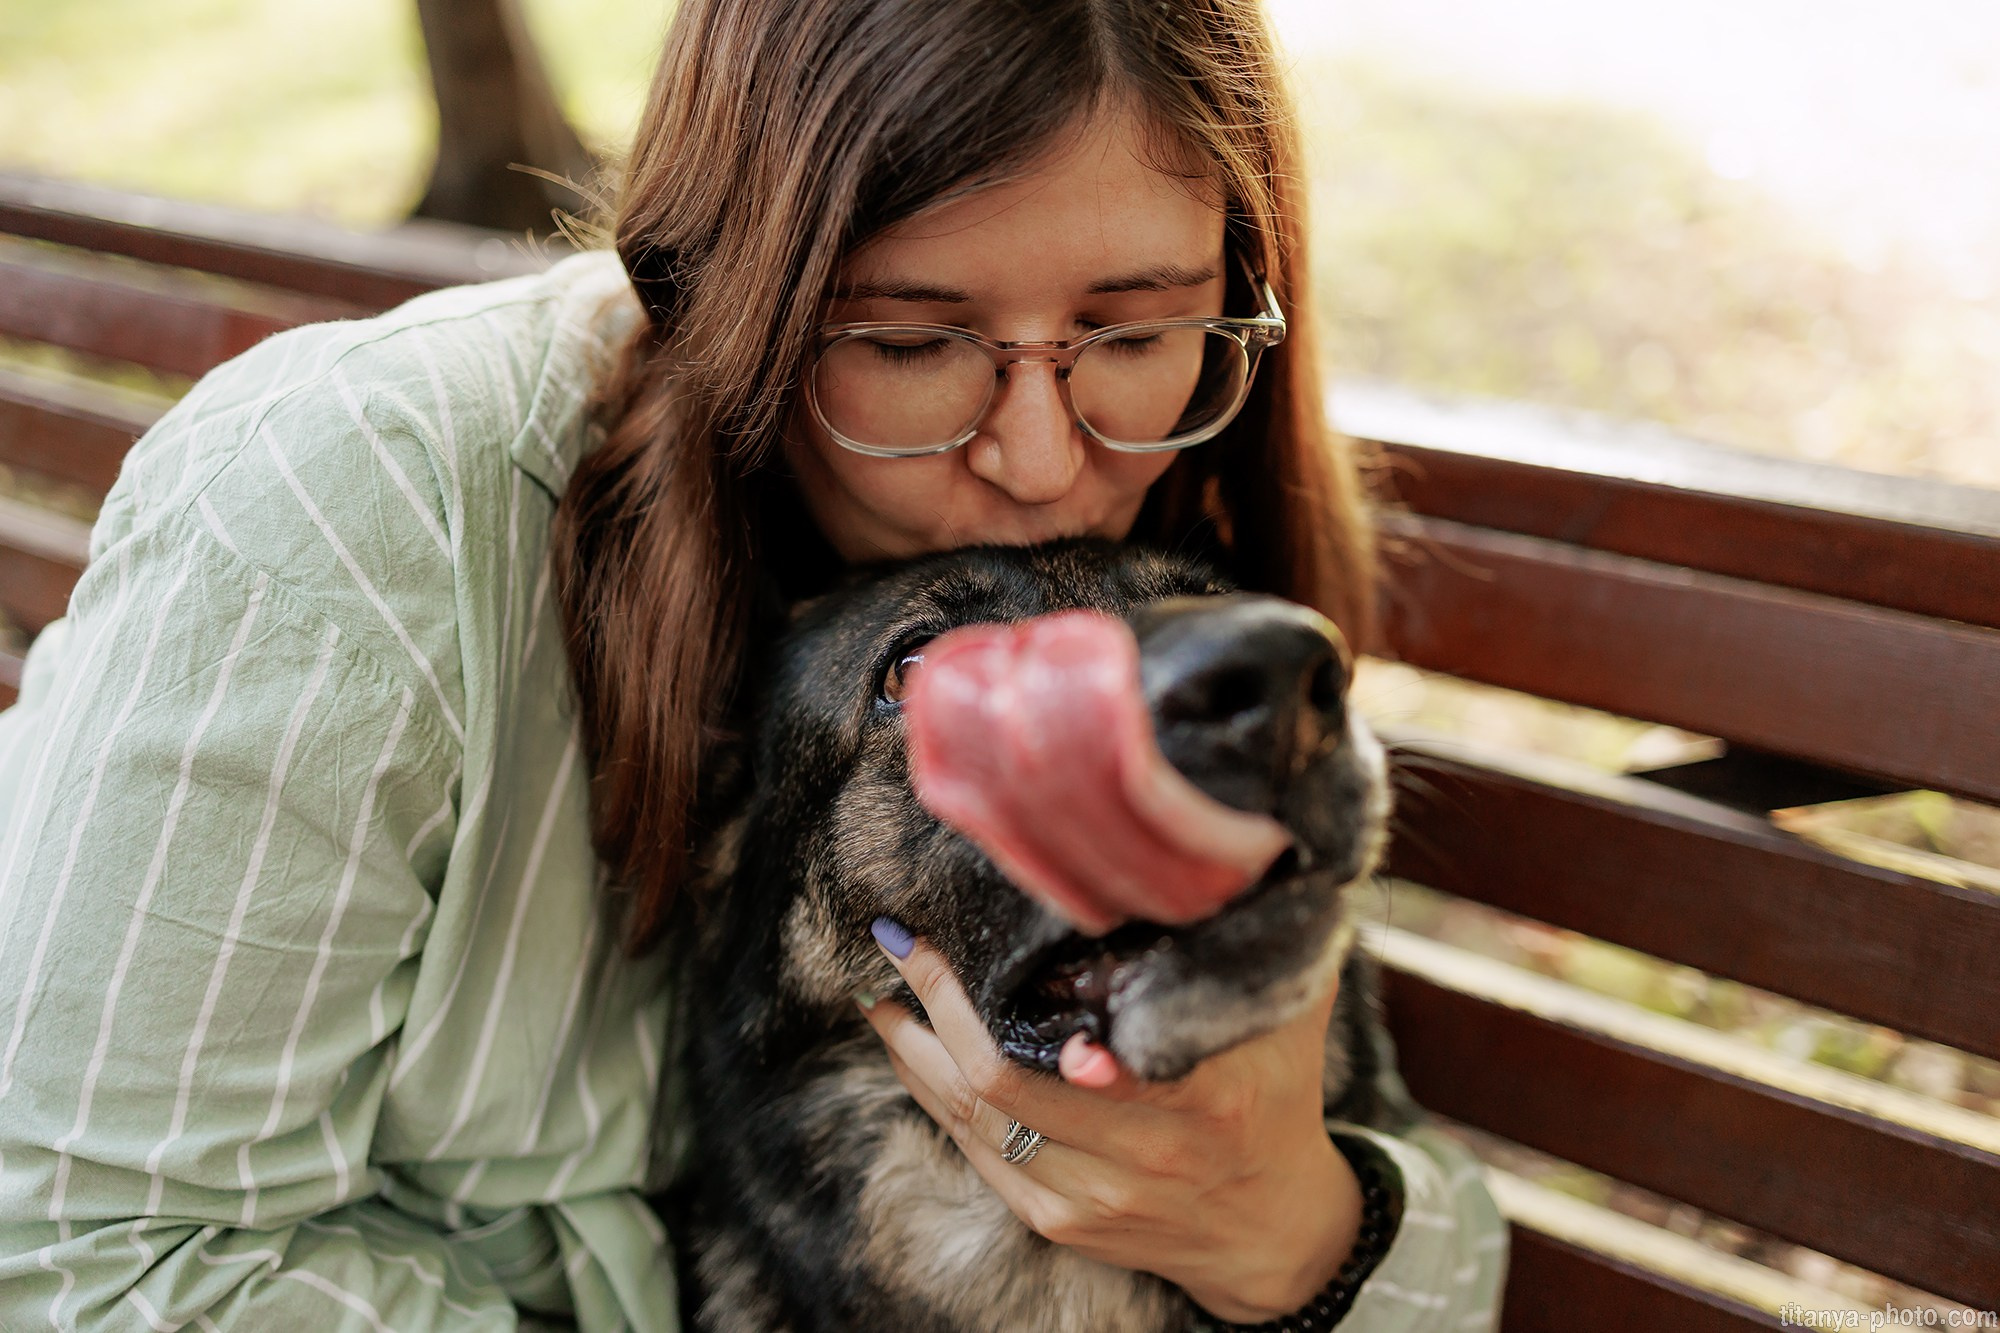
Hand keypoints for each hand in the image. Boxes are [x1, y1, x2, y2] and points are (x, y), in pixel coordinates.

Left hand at [857, 925, 1362, 1322]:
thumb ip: (1251, 947)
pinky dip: (931, 1094)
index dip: (1002, 1004)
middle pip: (1000, 1076)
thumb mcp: (1288, 1018)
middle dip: (935, 1004)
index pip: (1087, 1050)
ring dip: (913, 1050)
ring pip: (972, 1116)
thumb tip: (1219, 856)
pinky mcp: (1056, 1221)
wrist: (1270, 1227)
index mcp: (1203, 1096)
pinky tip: (907, 1048)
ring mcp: (1091, 1194)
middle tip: (898, 943)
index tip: (956, 943)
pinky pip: (972, 1150)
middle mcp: (1142, 1152)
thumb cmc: (1278, 1096)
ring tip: (879, 988)